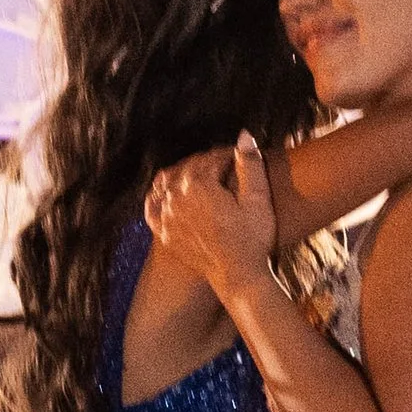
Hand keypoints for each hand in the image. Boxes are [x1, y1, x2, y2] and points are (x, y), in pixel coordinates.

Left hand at [145, 136, 277, 297]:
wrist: (239, 276)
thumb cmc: (253, 238)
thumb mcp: (258, 199)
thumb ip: (250, 164)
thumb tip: (243, 134)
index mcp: (198, 185)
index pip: (211, 160)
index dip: (228, 157)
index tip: (240, 159)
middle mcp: (176, 198)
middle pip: (190, 169)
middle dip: (208, 164)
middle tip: (225, 165)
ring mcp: (167, 217)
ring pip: (170, 184)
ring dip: (186, 177)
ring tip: (205, 178)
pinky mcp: (165, 234)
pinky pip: (153, 208)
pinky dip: (159, 198)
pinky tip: (167, 194)